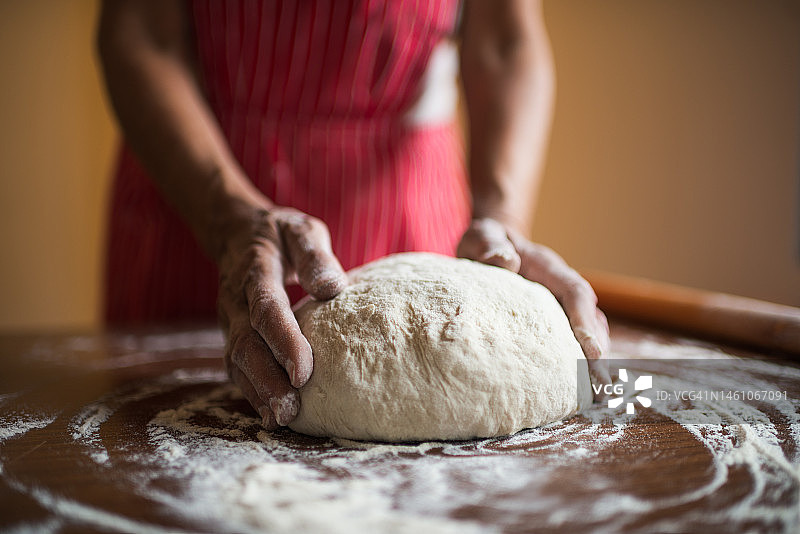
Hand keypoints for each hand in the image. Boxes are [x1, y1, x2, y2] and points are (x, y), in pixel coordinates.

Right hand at [217, 206, 346, 427]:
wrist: (236, 232)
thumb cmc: (280, 234)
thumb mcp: (300, 229)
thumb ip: (315, 255)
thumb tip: (333, 287)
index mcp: (254, 270)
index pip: (266, 307)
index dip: (283, 340)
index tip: (304, 371)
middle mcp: (235, 299)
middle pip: (246, 343)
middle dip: (268, 378)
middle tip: (292, 408)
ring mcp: (229, 320)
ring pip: (237, 360)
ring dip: (258, 391)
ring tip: (283, 418)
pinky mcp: (232, 335)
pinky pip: (236, 367)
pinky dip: (251, 393)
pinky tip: (271, 415)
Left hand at [457, 218, 610, 400]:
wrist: (490, 244)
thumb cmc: (485, 242)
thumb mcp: (482, 236)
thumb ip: (490, 245)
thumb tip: (506, 262)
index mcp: (548, 267)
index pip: (575, 292)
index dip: (585, 321)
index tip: (592, 350)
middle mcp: (562, 286)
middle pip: (590, 318)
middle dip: (598, 351)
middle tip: (601, 384)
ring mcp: (561, 303)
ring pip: (589, 331)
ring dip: (595, 360)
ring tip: (597, 394)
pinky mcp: (555, 318)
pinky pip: (573, 339)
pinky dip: (580, 360)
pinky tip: (578, 388)